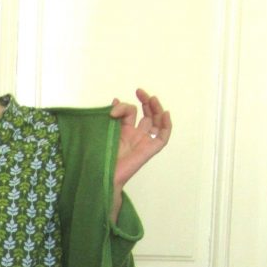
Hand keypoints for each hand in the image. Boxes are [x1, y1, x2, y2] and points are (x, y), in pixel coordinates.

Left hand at [110, 89, 170, 217]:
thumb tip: (116, 100)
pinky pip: (163, 137)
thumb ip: (113, 116)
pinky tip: (165, 114)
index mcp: (124, 132)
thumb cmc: (100, 156)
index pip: (130, 113)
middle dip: (145, 102)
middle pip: (147, 115)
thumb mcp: (106, 130)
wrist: (102, 174)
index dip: (124, 106)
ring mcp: (143, 143)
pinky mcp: (150, 150)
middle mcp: (136, 136)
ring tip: (151, 98)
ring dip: (156, 109)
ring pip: (156, 123)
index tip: (114, 106)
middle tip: (139, 91)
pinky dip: (166, 125)